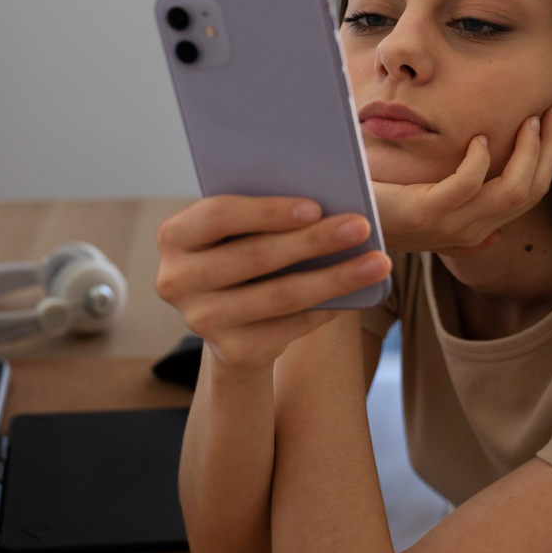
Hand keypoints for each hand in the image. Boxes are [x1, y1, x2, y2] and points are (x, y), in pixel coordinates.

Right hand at [155, 196, 391, 371]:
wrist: (229, 317)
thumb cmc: (243, 252)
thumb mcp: (240, 229)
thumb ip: (263, 213)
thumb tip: (326, 201)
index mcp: (174, 237)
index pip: (218, 216)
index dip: (267, 211)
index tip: (315, 206)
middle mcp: (176, 281)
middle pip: (254, 257)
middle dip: (313, 241)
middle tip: (360, 226)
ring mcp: (201, 320)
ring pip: (278, 296)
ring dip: (334, 278)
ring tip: (377, 263)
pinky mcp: (232, 351)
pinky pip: (288, 327)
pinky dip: (325, 309)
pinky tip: (355, 296)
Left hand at [374, 104, 551, 255]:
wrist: (346, 226)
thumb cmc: (385, 211)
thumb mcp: (432, 222)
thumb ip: (463, 226)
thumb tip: (497, 236)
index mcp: (477, 229)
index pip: (532, 195)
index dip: (550, 158)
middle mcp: (470, 231)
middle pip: (531, 191)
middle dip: (549, 150)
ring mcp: (450, 224)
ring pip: (512, 191)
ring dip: (526, 152)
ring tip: (527, 121)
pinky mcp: (426, 213)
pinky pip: (468, 185)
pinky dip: (479, 161)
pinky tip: (477, 139)